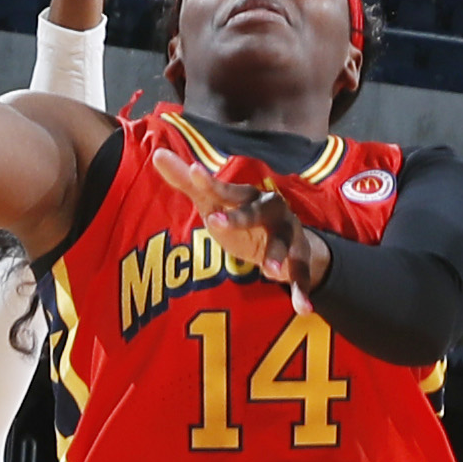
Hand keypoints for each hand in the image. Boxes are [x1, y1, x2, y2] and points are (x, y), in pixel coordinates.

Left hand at [151, 146, 330, 309]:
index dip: (209, 182)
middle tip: (215, 223)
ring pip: (285, 242)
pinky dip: (303, 290)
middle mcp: (271, 209)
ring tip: (271, 271)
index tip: (194, 172)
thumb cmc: (242, 217)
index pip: (225, 189)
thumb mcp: (214, 202)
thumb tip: (158, 154)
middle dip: (240, 218)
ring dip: (279, 255)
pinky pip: (302, 274)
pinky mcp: (299, 258)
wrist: (286, 236)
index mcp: (247, 195)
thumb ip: (187, 182)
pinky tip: (304, 307)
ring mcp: (288, 233)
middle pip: (256, 212)